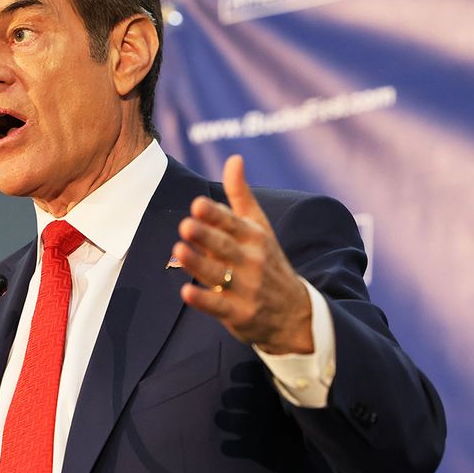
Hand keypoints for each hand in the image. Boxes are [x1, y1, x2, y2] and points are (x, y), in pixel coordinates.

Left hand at [174, 155, 314, 353]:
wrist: (294, 314)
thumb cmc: (267, 262)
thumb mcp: (259, 228)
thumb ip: (241, 195)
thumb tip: (234, 158)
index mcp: (254, 237)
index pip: (233, 223)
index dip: (215, 215)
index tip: (197, 205)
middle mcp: (251, 261)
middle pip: (225, 247)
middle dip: (206, 236)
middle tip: (185, 225)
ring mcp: (246, 289)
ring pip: (218, 274)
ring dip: (198, 263)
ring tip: (179, 250)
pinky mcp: (239, 314)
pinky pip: (218, 306)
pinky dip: (203, 300)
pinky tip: (186, 292)